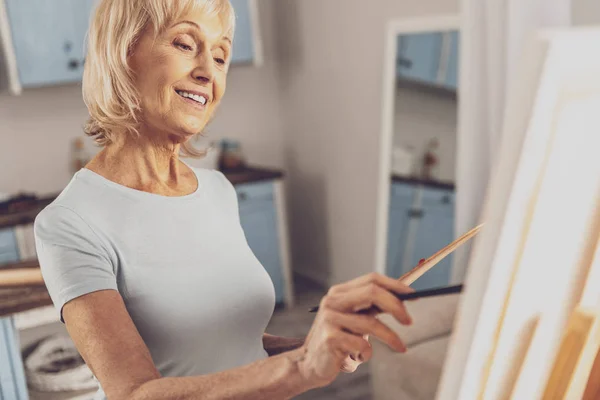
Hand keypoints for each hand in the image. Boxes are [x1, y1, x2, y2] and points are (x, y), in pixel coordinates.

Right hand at [295, 273, 412, 387]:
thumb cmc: (339, 341)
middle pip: (372, 292)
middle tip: (409, 321)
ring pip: (371, 322)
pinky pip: (362, 344)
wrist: (310, 364)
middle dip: (396, 305)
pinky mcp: (330, 338)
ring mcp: (330, 318)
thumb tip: (403, 298)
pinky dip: (367, 353)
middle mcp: (333, 301)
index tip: (413, 296)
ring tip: (401, 347)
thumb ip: (372, 307)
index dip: (395, 285)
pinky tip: (359, 357)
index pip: (371, 279)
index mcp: (339, 292)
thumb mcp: (354, 320)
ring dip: (391, 337)